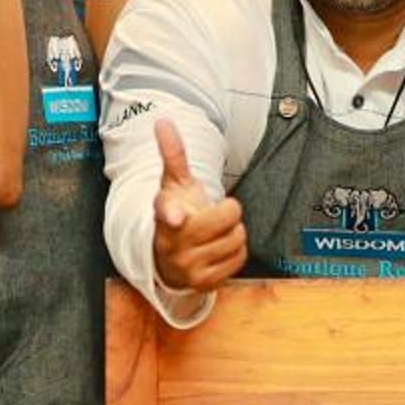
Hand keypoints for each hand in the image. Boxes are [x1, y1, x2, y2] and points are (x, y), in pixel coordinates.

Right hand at [150, 118, 246, 294]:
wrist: (168, 257)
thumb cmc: (176, 215)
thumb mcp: (173, 185)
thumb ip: (171, 154)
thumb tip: (163, 121)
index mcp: (166, 217)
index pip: (168, 212)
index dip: (174, 213)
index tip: (177, 216)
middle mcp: (174, 244)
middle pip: (227, 216)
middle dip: (228, 210)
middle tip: (215, 214)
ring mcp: (189, 266)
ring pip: (237, 237)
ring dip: (233, 232)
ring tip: (215, 233)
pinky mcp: (204, 283)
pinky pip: (240, 257)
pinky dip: (236, 250)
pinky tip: (219, 248)